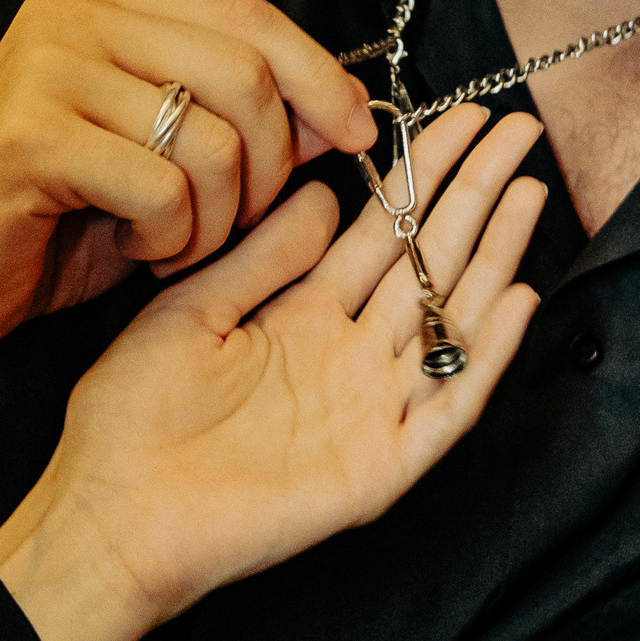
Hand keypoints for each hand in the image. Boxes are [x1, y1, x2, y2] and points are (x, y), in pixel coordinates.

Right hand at [0, 0, 381, 405]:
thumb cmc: (51, 224)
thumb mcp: (160, 158)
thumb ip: (238, 121)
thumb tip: (347, 112)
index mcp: (106, 4)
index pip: (248, 15)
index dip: (319, 74)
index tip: (357, 133)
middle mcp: (70, 17)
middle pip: (245, 72)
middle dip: (272, 165)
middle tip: (242, 221)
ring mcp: (43, 70)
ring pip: (211, 138)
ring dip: (219, 217)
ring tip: (178, 243)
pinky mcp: (26, 138)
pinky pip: (160, 188)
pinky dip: (171, 238)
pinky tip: (136, 251)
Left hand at [0, 106, 544, 640]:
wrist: (112, 517)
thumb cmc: (132, 422)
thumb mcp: (191, 310)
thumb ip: (264, 255)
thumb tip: (322, 192)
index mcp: (304, 319)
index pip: (384, 235)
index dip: (426, 179)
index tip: (463, 123)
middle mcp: (349, 360)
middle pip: (430, 265)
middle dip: (476, 196)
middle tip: (517, 132)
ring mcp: (370, 413)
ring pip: (451, 322)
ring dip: (493, 258)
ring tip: (528, 191)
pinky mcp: (378, 468)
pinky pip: (446, 407)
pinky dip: (484, 357)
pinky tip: (514, 298)